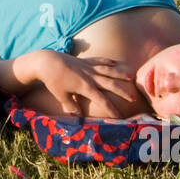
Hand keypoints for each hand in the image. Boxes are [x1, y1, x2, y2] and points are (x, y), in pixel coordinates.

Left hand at [29, 51, 145, 118]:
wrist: (46, 62)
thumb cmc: (53, 80)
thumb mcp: (61, 96)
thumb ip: (71, 106)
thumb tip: (79, 117)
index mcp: (85, 87)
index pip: (102, 100)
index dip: (112, 109)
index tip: (120, 117)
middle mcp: (90, 76)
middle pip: (110, 84)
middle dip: (123, 92)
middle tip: (133, 98)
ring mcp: (88, 67)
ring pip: (108, 70)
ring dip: (120, 74)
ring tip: (131, 76)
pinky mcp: (85, 61)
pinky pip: (100, 61)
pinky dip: (108, 62)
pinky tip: (116, 63)